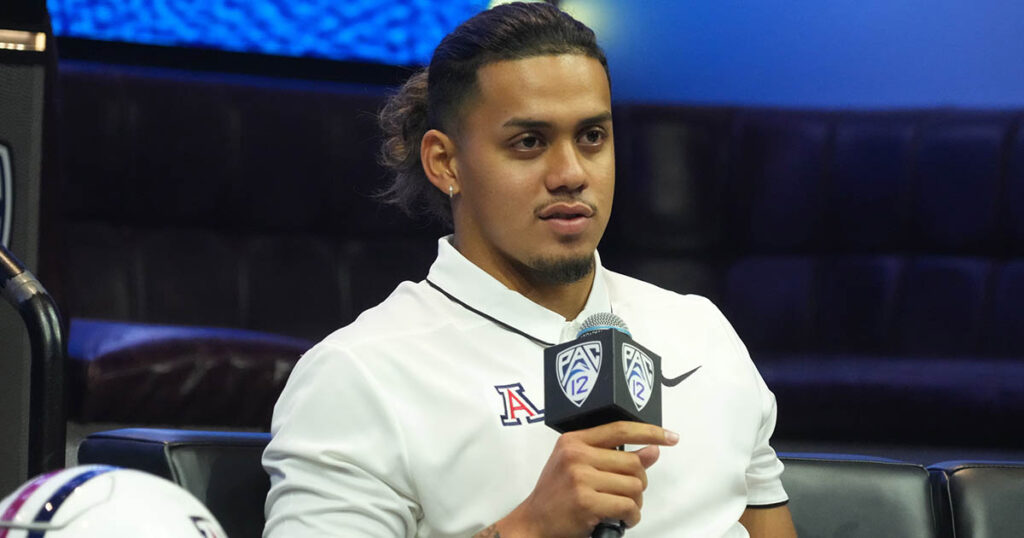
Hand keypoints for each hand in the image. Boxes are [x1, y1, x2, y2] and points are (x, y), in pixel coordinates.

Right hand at [494, 421, 678, 537]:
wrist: (533, 522)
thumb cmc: (557, 494)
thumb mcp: (579, 466)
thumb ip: (613, 456)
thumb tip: (652, 449)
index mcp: (574, 441)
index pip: (620, 429)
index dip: (650, 432)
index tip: (671, 437)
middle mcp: (576, 455)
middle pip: (633, 463)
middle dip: (639, 483)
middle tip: (628, 494)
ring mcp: (580, 478)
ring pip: (634, 487)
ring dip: (635, 502)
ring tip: (621, 508)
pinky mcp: (586, 502)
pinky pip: (627, 507)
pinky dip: (631, 517)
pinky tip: (621, 520)